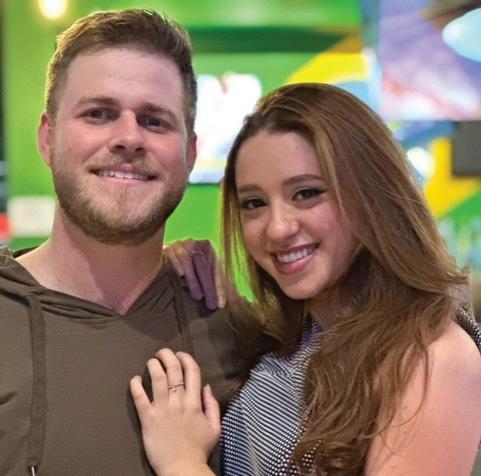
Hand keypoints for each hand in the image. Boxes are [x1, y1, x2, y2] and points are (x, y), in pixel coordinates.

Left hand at [130, 349, 219, 475]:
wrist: (182, 470)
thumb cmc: (199, 449)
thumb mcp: (215, 427)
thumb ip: (212, 405)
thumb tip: (207, 386)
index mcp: (194, 402)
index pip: (192, 371)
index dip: (186, 358)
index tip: (181, 354)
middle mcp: (178, 402)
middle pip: (173, 370)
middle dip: (168, 356)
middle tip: (162, 352)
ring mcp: (162, 410)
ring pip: (157, 379)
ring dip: (153, 365)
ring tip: (151, 361)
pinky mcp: (148, 419)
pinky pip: (140, 398)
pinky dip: (136, 385)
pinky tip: (134, 379)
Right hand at [164, 239, 225, 309]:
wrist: (165, 259)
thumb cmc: (193, 272)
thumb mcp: (207, 276)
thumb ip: (218, 285)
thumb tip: (225, 302)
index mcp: (209, 249)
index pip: (216, 268)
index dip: (219, 287)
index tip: (220, 304)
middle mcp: (195, 244)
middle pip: (203, 265)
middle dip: (208, 287)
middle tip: (211, 305)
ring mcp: (180, 244)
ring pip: (188, 259)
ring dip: (193, 279)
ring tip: (198, 296)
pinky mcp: (167, 247)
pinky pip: (172, 252)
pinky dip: (177, 263)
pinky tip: (181, 274)